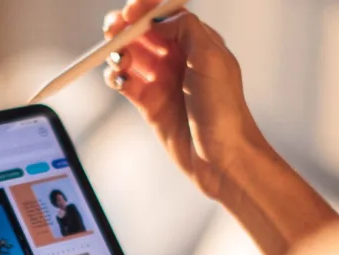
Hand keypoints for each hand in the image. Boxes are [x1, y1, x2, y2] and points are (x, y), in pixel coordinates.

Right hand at [102, 1, 268, 199]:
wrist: (221, 157)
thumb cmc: (225, 111)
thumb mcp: (211, 57)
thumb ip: (185, 28)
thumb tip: (158, 20)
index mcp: (197, 42)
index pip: (165, 13)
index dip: (145, 9)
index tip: (131, 12)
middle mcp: (178, 58)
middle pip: (142, 31)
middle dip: (124, 27)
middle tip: (113, 31)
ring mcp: (161, 80)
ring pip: (129, 54)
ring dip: (118, 52)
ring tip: (120, 60)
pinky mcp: (148, 103)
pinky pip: (124, 81)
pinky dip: (115, 76)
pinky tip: (119, 79)